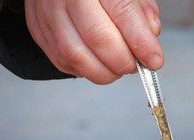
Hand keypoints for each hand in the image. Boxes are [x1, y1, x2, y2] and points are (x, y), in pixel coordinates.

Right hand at [25, 0, 163, 84]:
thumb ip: (142, 12)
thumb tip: (150, 40)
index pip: (122, 12)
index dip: (141, 42)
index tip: (154, 61)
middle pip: (98, 38)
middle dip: (123, 61)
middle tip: (135, 66)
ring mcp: (48, 14)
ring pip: (77, 56)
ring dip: (105, 72)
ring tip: (118, 68)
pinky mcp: (39, 32)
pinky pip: (64, 63)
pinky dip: (87, 71)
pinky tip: (98, 64)